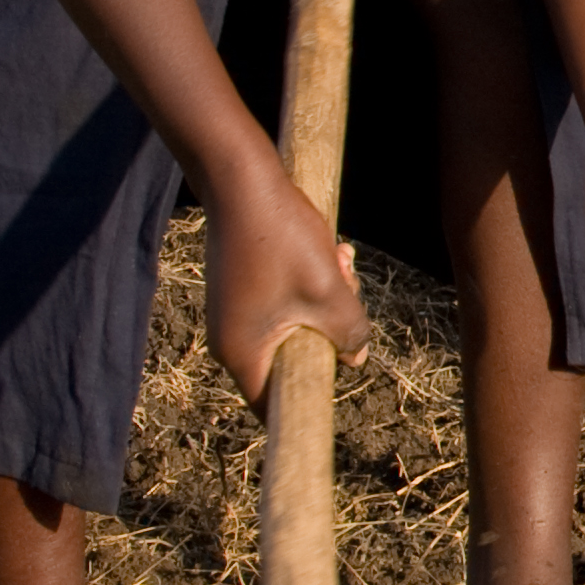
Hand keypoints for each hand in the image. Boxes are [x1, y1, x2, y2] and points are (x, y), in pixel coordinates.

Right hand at [204, 163, 364, 406]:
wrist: (241, 180)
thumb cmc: (282, 239)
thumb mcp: (329, 291)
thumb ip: (349, 332)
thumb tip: (356, 358)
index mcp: (241, 354)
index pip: (272, 404)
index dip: (309, 396)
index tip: (337, 376)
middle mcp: (229, 339)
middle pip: (291, 359)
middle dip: (329, 331)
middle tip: (349, 291)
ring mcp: (234, 312)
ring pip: (294, 325)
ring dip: (326, 301)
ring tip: (341, 261)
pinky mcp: (241, 289)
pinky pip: (283, 302)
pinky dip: (310, 285)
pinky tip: (329, 251)